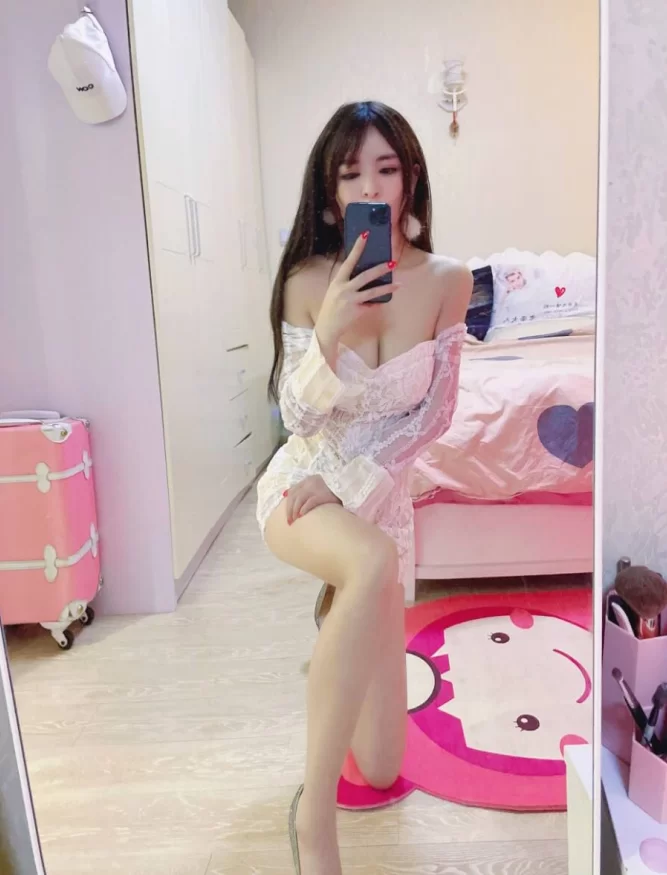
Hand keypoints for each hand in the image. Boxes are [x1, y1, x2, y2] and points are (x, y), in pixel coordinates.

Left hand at [283, 475, 341, 524]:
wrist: (348, 485)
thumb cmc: (334, 489)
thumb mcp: (318, 486)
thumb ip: (304, 489)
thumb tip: (285, 494)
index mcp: (308, 480)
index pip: (293, 490)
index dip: (288, 502)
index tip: (286, 513)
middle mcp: (310, 482)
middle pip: (294, 496)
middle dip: (289, 510)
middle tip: (289, 521)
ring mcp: (316, 488)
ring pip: (299, 499)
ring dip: (294, 511)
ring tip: (294, 521)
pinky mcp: (323, 495)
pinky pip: (310, 502)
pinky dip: (304, 509)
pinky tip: (301, 515)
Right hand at [314, 233, 399, 356]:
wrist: (327, 327)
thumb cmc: (332, 307)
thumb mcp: (336, 291)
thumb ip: (348, 283)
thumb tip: (367, 275)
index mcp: (338, 280)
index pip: (349, 260)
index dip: (357, 247)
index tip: (365, 234)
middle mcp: (343, 289)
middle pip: (365, 275)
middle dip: (380, 268)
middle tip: (392, 262)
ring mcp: (350, 300)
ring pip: (372, 292)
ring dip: (386, 287)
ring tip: (398, 284)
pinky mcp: (356, 311)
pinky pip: (371, 305)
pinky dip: (378, 303)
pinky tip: (384, 301)